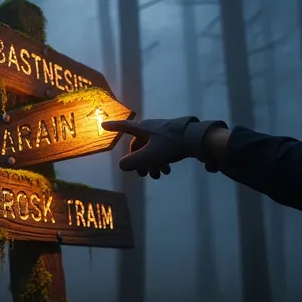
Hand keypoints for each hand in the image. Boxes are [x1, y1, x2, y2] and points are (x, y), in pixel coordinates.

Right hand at [102, 117, 227, 178]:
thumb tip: (122, 166)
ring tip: (157, 175)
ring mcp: (165, 132)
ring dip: (151, 164)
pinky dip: (161, 161)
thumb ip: (132, 162)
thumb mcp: (149, 156)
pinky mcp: (176, 137)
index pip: (124, 127)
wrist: (198, 139)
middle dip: (138, 161)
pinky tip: (167, 170)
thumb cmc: (171, 145)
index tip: (103, 125)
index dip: (113, 127)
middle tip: (142, 174)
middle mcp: (152, 128)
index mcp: (144, 129)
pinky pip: (162, 150)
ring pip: (151, 149)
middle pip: (139, 145)